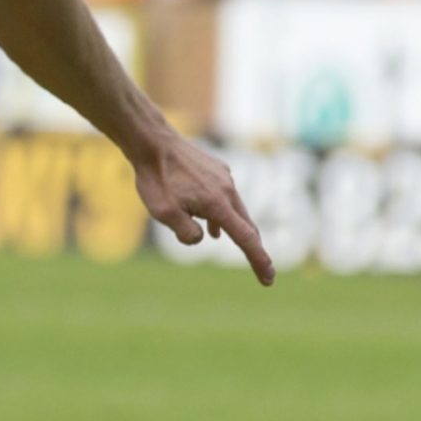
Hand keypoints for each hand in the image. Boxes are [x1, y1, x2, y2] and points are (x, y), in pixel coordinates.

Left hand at [135, 131, 275, 284]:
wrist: (152, 142)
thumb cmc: (156, 179)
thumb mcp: (164, 214)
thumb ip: (186, 233)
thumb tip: (204, 238)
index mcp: (218, 204)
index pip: (245, 238)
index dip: (258, 260)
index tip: (268, 278)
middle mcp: (227, 190)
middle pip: (247, 225)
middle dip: (254, 249)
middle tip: (263, 271)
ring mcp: (224, 177)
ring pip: (235, 210)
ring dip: (233, 228)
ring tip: (222, 240)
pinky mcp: (217, 168)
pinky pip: (226, 197)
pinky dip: (223, 213)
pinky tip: (211, 222)